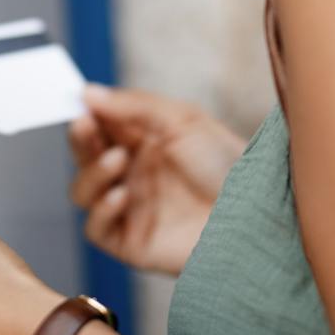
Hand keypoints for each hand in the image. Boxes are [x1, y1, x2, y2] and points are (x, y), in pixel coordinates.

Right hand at [69, 85, 245, 275]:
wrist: (254, 214)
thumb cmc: (225, 163)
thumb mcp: (182, 120)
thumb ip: (133, 105)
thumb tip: (87, 92)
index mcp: (141, 141)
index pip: (99, 125)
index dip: (86, 113)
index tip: (80, 102)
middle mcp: (131, 173)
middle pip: (85, 155)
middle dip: (81, 138)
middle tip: (85, 124)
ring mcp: (129, 208)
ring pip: (82, 191)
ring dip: (91, 172)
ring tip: (117, 160)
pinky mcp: (131, 242)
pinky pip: (96, 228)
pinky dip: (101, 210)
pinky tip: (122, 195)